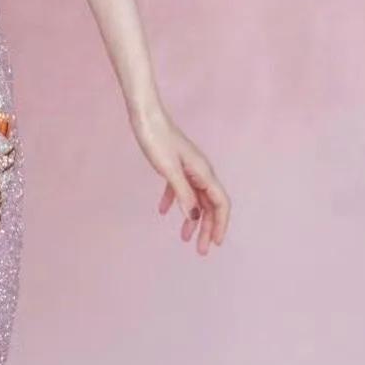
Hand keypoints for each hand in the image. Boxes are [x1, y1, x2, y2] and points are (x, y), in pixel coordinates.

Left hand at [128, 104, 229, 254]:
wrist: (144, 115)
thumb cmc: (156, 139)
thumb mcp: (169, 170)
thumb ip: (183, 194)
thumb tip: (194, 217)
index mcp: (203, 172)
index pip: (220, 203)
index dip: (221, 224)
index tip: (215, 243)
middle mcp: (199, 171)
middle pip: (209, 204)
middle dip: (206, 228)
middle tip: (200, 250)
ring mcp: (187, 167)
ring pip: (195, 198)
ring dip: (191, 218)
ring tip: (184, 237)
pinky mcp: (174, 164)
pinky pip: (179, 188)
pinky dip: (175, 201)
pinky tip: (163, 211)